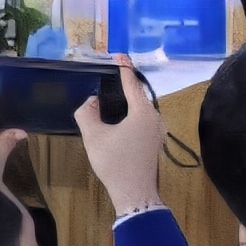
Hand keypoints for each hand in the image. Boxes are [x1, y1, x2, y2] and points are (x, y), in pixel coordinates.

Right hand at [73, 55, 164, 216]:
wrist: (134, 190)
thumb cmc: (114, 161)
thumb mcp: (94, 136)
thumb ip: (87, 113)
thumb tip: (92, 101)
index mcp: (143, 111)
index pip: (132, 83)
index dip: (123, 68)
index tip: (118, 55)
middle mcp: (155, 116)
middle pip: (137, 94)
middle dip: (123, 84)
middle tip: (107, 76)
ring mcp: (157, 128)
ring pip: (140, 108)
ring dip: (125, 101)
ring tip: (108, 96)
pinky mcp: (155, 138)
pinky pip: (141, 118)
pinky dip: (129, 113)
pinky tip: (116, 117)